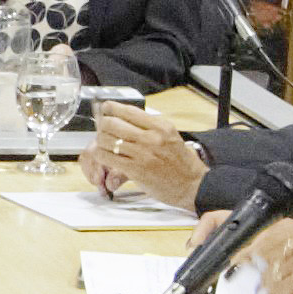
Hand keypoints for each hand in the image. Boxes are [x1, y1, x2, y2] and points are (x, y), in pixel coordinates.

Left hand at [86, 106, 202, 204]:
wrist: (192, 185)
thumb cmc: (180, 162)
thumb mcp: (170, 136)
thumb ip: (150, 126)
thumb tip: (124, 116)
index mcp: (161, 126)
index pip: (127, 110)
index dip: (111, 108)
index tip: (106, 110)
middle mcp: (152, 137)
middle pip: (112, 123)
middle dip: (103, 126)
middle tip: (103, 131)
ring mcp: (143, 153)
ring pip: (105, 139)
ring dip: (100, 142)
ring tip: (105, 146)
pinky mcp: (135, 169)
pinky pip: (107, 157)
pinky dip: (101, 156)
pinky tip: (106, 158)